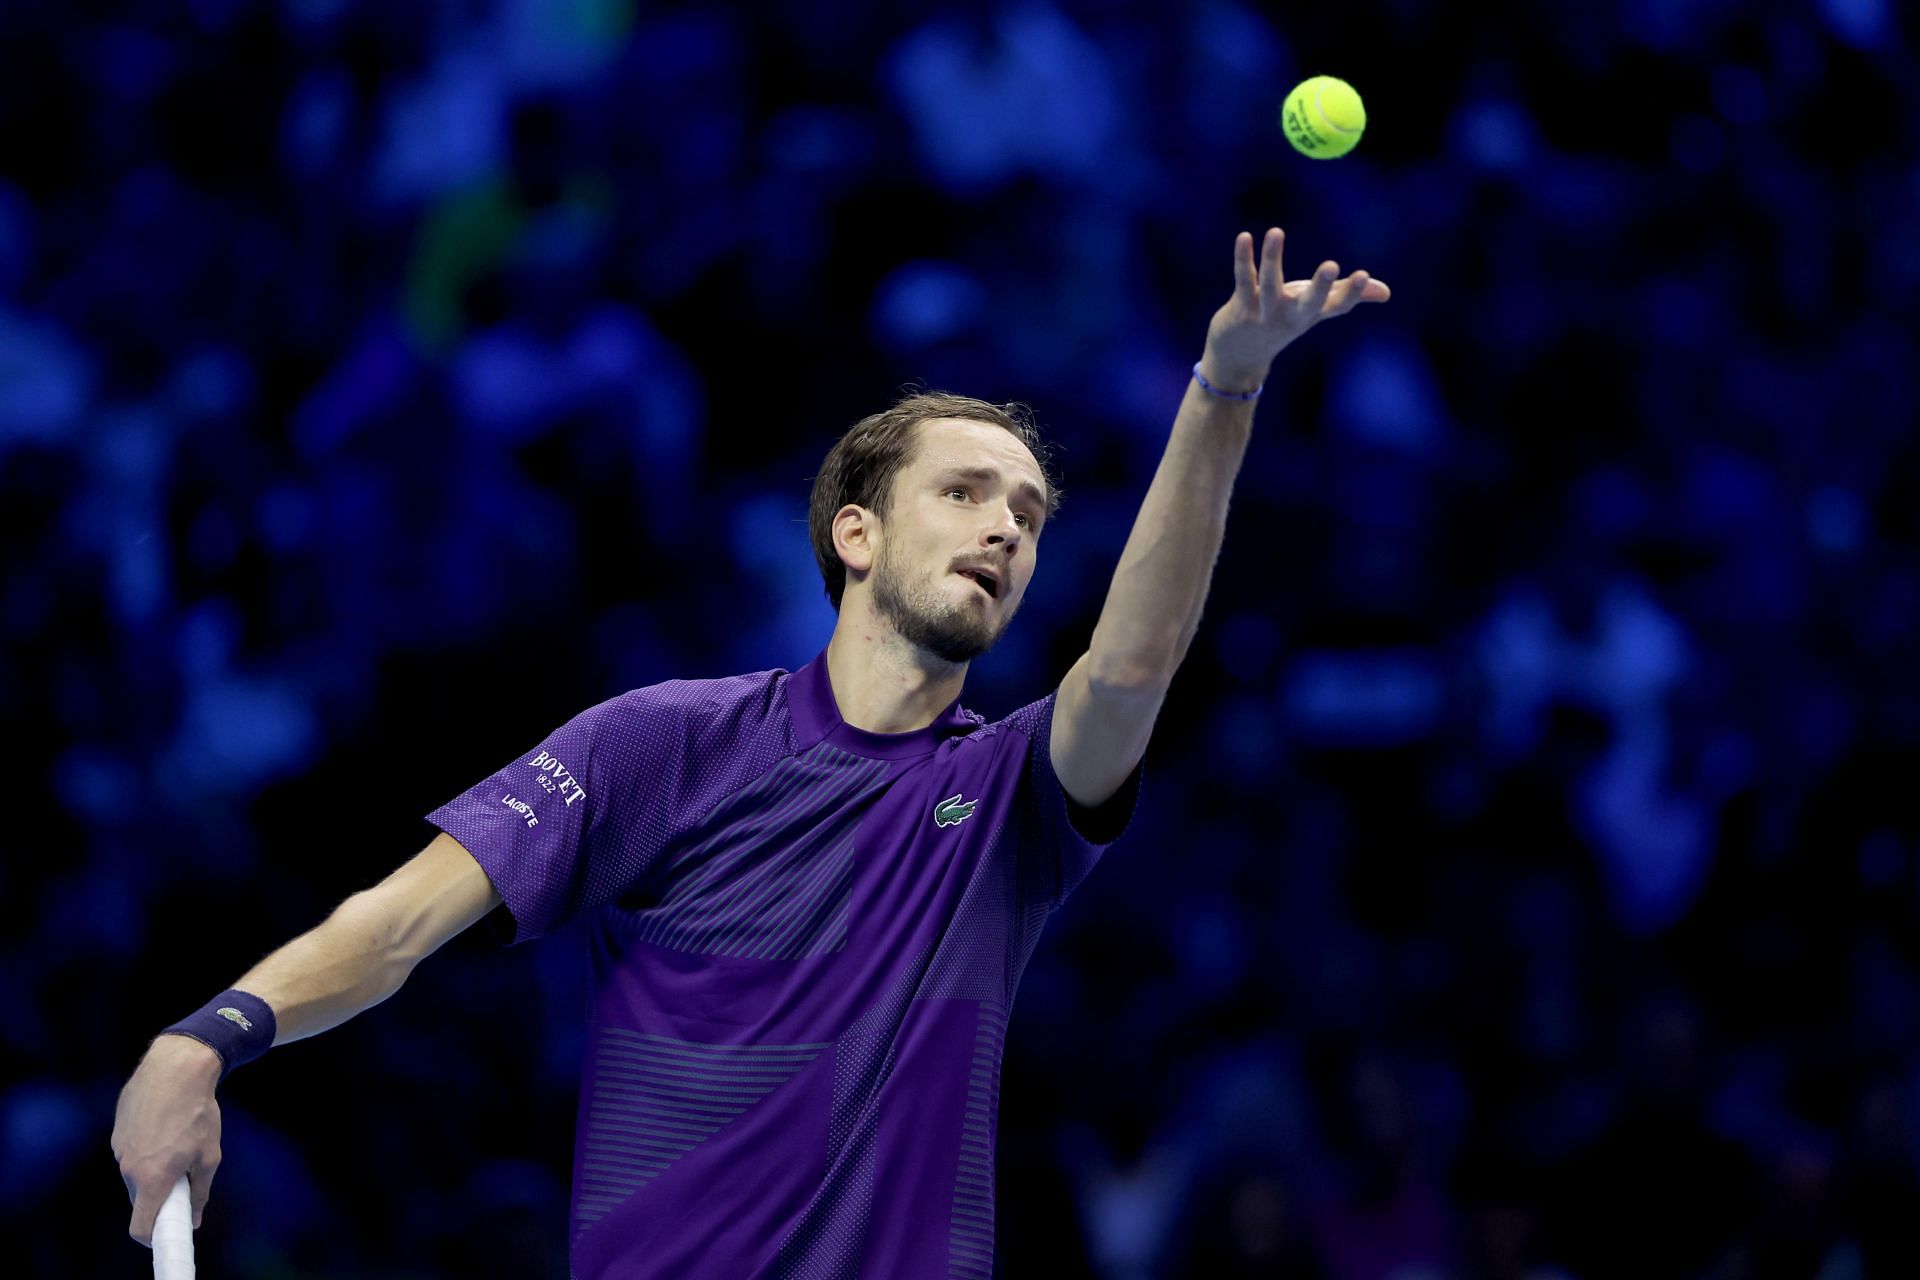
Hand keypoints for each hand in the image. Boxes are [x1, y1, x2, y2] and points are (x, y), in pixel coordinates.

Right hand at [111, 1035, 222, 1245]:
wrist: (175, 1069)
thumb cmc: (197, 1112)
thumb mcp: (209, 1155)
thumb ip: (199, 1192)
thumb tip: (193, 1219)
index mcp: (152, 1178)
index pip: (140, 1226)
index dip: (153, 1237)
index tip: (168, 1234)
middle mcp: (129, 1168)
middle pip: (141, 1200)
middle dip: (160, 1198)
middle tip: (184, 1181)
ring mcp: (119, 1150)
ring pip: (135, 1176)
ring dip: (154, 1173)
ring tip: (178, 1145)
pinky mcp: (116, 1134)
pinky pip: (131, 1155)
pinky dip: (146, 1153)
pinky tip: (165, 1130)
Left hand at [1200, 227, 1389, 391]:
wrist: (1239, 357)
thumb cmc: (1282, 322)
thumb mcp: (1315, 309)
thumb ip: (1346, 295)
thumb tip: (1387, 292)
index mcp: (1311, 314)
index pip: (1337, 306)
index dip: (1353, 293)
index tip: (1364, 275)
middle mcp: (1291, 316)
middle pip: (1309, 304)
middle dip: (1320, 286)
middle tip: (1332, 266)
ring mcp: (1265, 314)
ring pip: (1269, 285)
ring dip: (1272, 259)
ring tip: (1276, 231)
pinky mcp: (1240, 307)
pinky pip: (1243, 280)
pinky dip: (1244, 259)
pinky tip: (1245, 237)